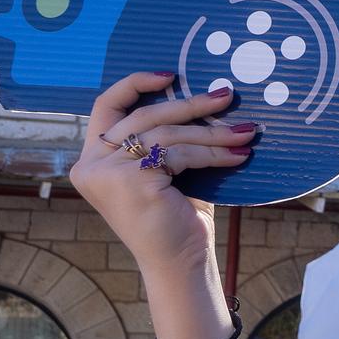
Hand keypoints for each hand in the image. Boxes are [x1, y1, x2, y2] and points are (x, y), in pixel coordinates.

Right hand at [71, 73, 256, 269]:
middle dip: (191, 105)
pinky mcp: (131, 180)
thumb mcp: (166, 170)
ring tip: (246, 133)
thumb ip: (167, 139)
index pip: (107, 106)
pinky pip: (179, 154)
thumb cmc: (176, 217)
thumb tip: (203, 98)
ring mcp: (107, 172)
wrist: (178, 263)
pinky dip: (213, 154)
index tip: (172, 75)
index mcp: (93, 159)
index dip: (136, 84)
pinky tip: (239, 157)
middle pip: (145, 116)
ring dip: (212, 132)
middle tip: (227, 96)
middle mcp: (92, 164)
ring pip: (167, 134)